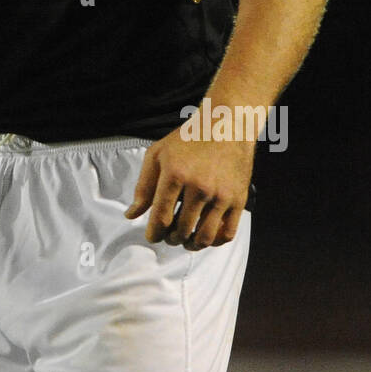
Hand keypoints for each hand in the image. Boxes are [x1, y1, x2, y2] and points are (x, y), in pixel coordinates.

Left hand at [124, 121, 254, 249]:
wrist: (225, 126)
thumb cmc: (186, 140)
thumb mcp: (157, 155)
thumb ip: (143, 187)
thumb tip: (131, 215)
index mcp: (175, 174)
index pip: (161, 217)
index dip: (154, 233)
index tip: (152, 236)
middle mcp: (199, 187)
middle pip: (182, 230)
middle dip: (171, 239)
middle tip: (169, 236)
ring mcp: (221, 195)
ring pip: (204, 237)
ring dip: (191, 245)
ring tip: (185, 240)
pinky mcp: (239, 200)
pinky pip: (227, 234)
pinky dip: (214, 242)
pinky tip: (205, 236)